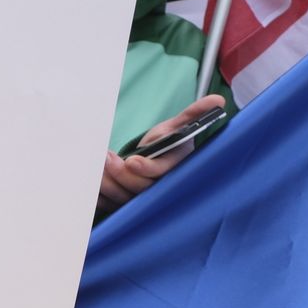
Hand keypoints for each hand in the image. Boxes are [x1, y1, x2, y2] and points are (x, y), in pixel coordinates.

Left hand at [98, 94, 225, 212]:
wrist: (151, 162)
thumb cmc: (166, 144)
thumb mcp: (177, 128)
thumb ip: (193, 115)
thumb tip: (217, 101)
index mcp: (175, 170)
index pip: (161, 174)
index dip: (146, 168)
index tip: (132, 160)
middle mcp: (158, 189)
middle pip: (138, 188)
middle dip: (120, 174)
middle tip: (105, 158)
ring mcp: (140, 200)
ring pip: (120, 198)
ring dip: (106, 182)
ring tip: (97, 164)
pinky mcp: (123, 205)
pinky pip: (107, 204)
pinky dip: (97, 194)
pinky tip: (90, 179)